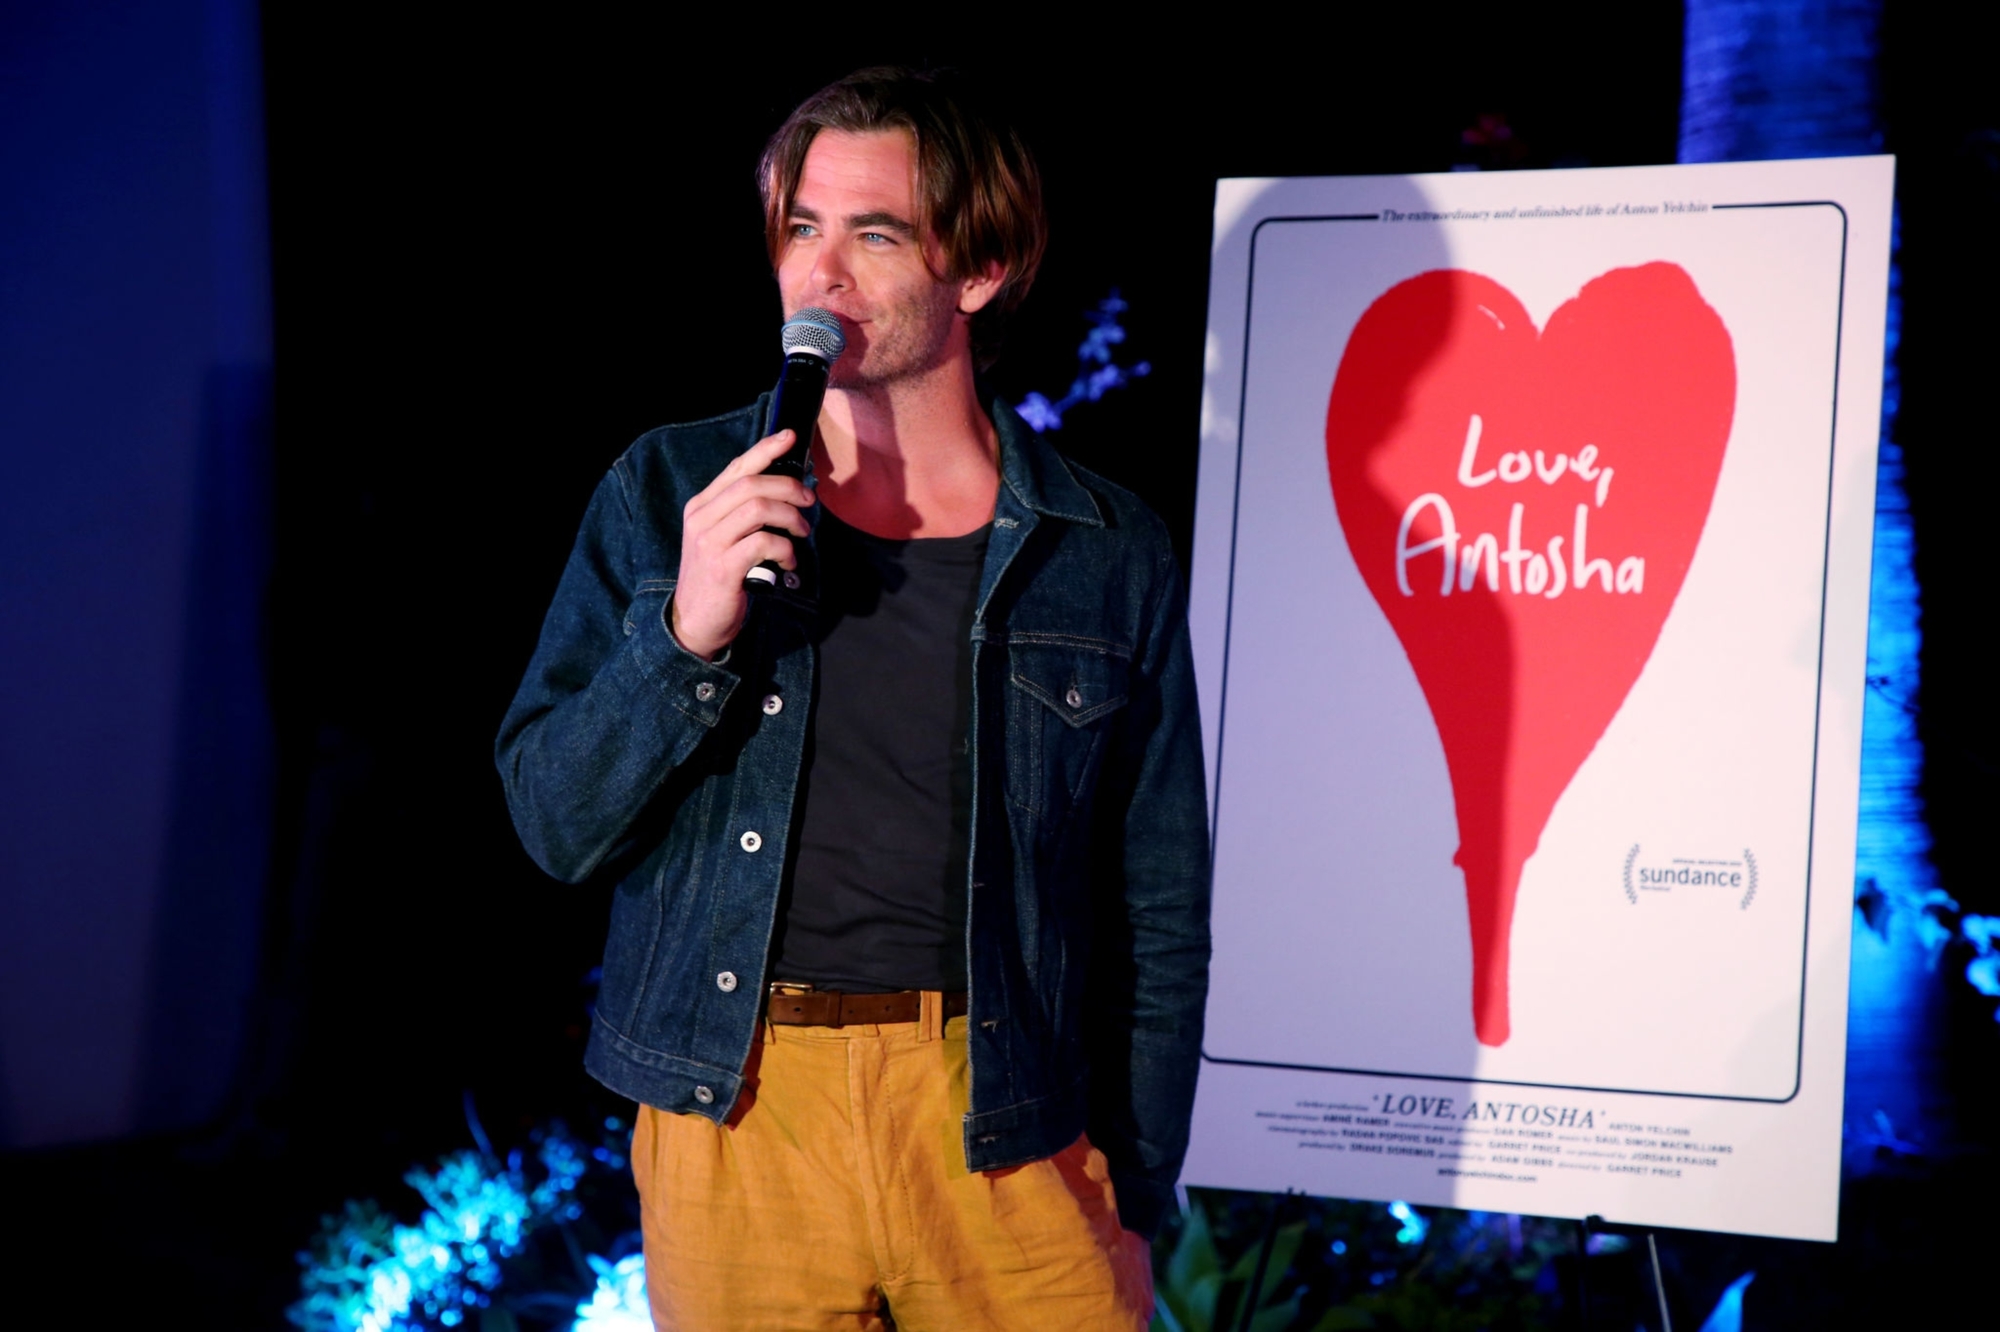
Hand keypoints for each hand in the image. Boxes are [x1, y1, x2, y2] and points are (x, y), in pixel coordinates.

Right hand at [669, 430, 812, 659]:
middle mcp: (701, 519)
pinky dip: (785, 549)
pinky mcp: (723, 567)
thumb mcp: (723, 539)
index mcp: (701, 507)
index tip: (791, 437)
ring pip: (759, 508)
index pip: (736, 468)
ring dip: (791, 517)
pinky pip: (764, 542)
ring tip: (801, 533)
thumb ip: (743, 514)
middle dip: (789, 487)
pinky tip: (788, 561)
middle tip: (809, 502)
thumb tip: (786, 491)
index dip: (765, 449)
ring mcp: (710, 542)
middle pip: (752, 484)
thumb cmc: (718, 578)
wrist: (694, 623)